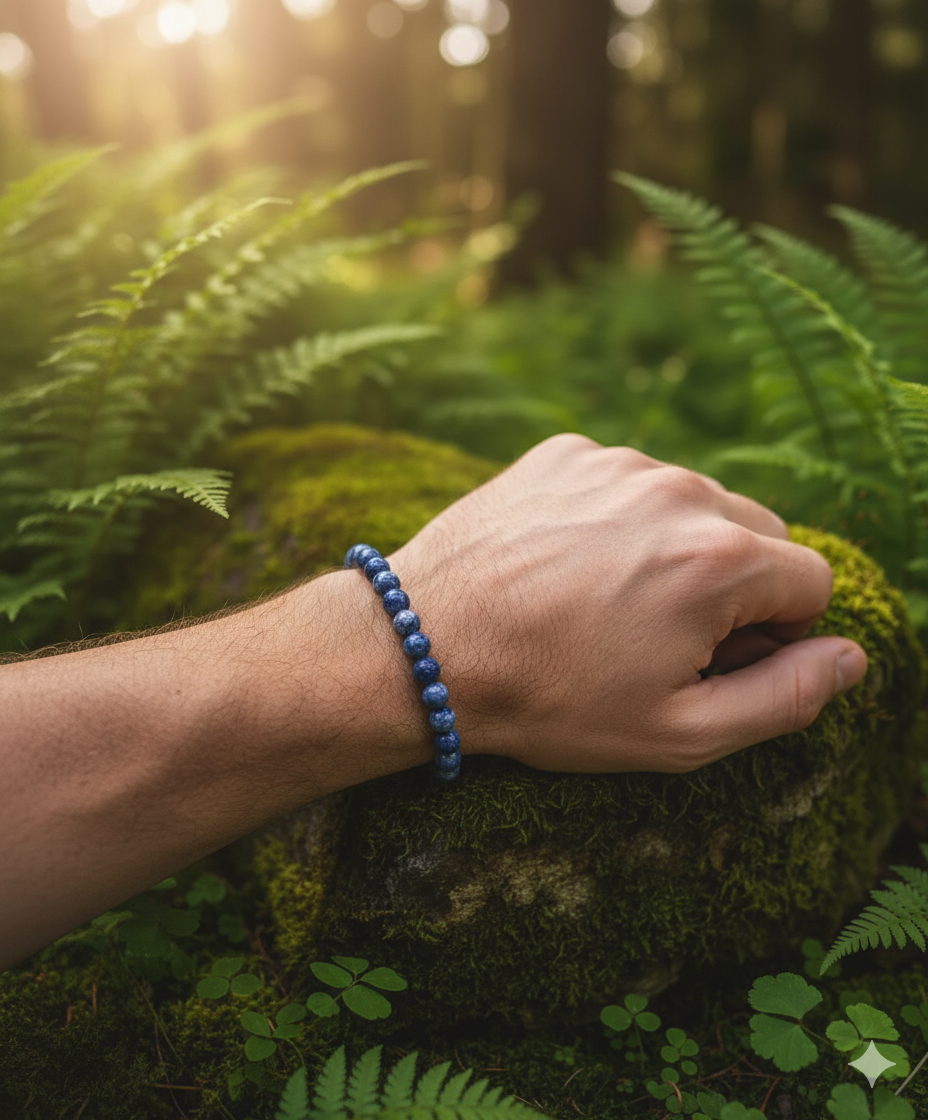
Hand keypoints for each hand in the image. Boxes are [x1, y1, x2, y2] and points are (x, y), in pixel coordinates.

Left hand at [387, 433, 867, 773]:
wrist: (422, 649)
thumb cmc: (548, 700)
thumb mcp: (677, 732)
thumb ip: (785, 698)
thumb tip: (850, 657)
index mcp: (719, 559)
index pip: (810, 583)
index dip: (775, 635)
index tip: (715, 660)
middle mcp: (678, 490)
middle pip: (760, 535)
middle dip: (734, 588)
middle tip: (662, 638)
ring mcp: (616, 462)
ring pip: (694, 503)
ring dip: (675, 548)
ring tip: (605, 602)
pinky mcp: (565, 452)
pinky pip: (627, 482)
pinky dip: (617, 519)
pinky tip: (567, 565)